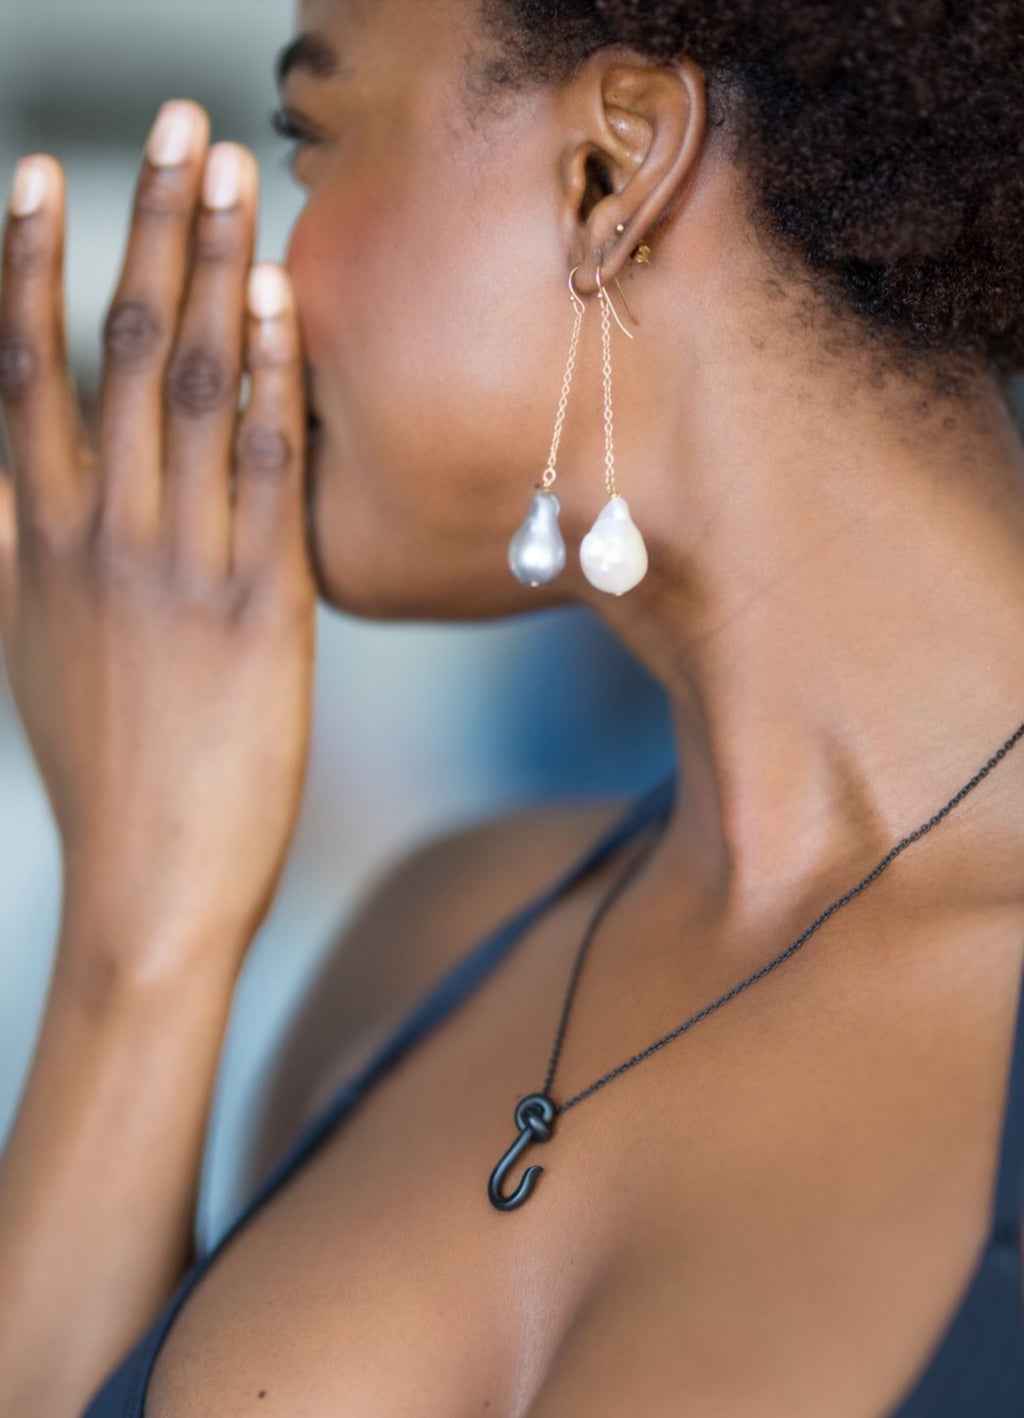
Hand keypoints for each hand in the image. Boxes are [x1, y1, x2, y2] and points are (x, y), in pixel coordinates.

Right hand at [0, 102, 316, 975]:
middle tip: (178, 125)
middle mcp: (98, 535)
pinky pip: (263, 472)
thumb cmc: (101, 766)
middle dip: (149, 228)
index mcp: (38, 541)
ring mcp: (177, 566)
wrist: (151, 881)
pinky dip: (270, 384)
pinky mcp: (258, 608)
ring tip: (237, 177)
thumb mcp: (27, 649)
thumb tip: (2, 481)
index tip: (43, 174)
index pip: (21, 373)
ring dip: (214, 271)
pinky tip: (283, 309)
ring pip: (187, 390)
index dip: (29, 266)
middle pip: (113, 349)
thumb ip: (13, 553)